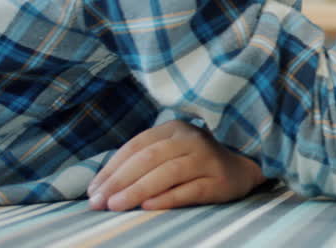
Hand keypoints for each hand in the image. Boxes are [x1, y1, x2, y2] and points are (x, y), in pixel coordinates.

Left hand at [87, 120, 266, 210]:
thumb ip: (142, 162)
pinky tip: (147, 206)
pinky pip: (190, 190)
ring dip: (137, 190)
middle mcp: (191, 139)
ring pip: (168, 173)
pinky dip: (167, 198)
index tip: (92, 191)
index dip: (111, 168)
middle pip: (149, 158)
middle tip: (98, 202)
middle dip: (119, 181)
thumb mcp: (170, 152)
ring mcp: (207, 158)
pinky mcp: (219, 180)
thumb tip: (100, 187)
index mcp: (174, 128)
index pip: (136, 146)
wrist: (242, 168)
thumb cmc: (195, 163)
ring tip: (115, 206)